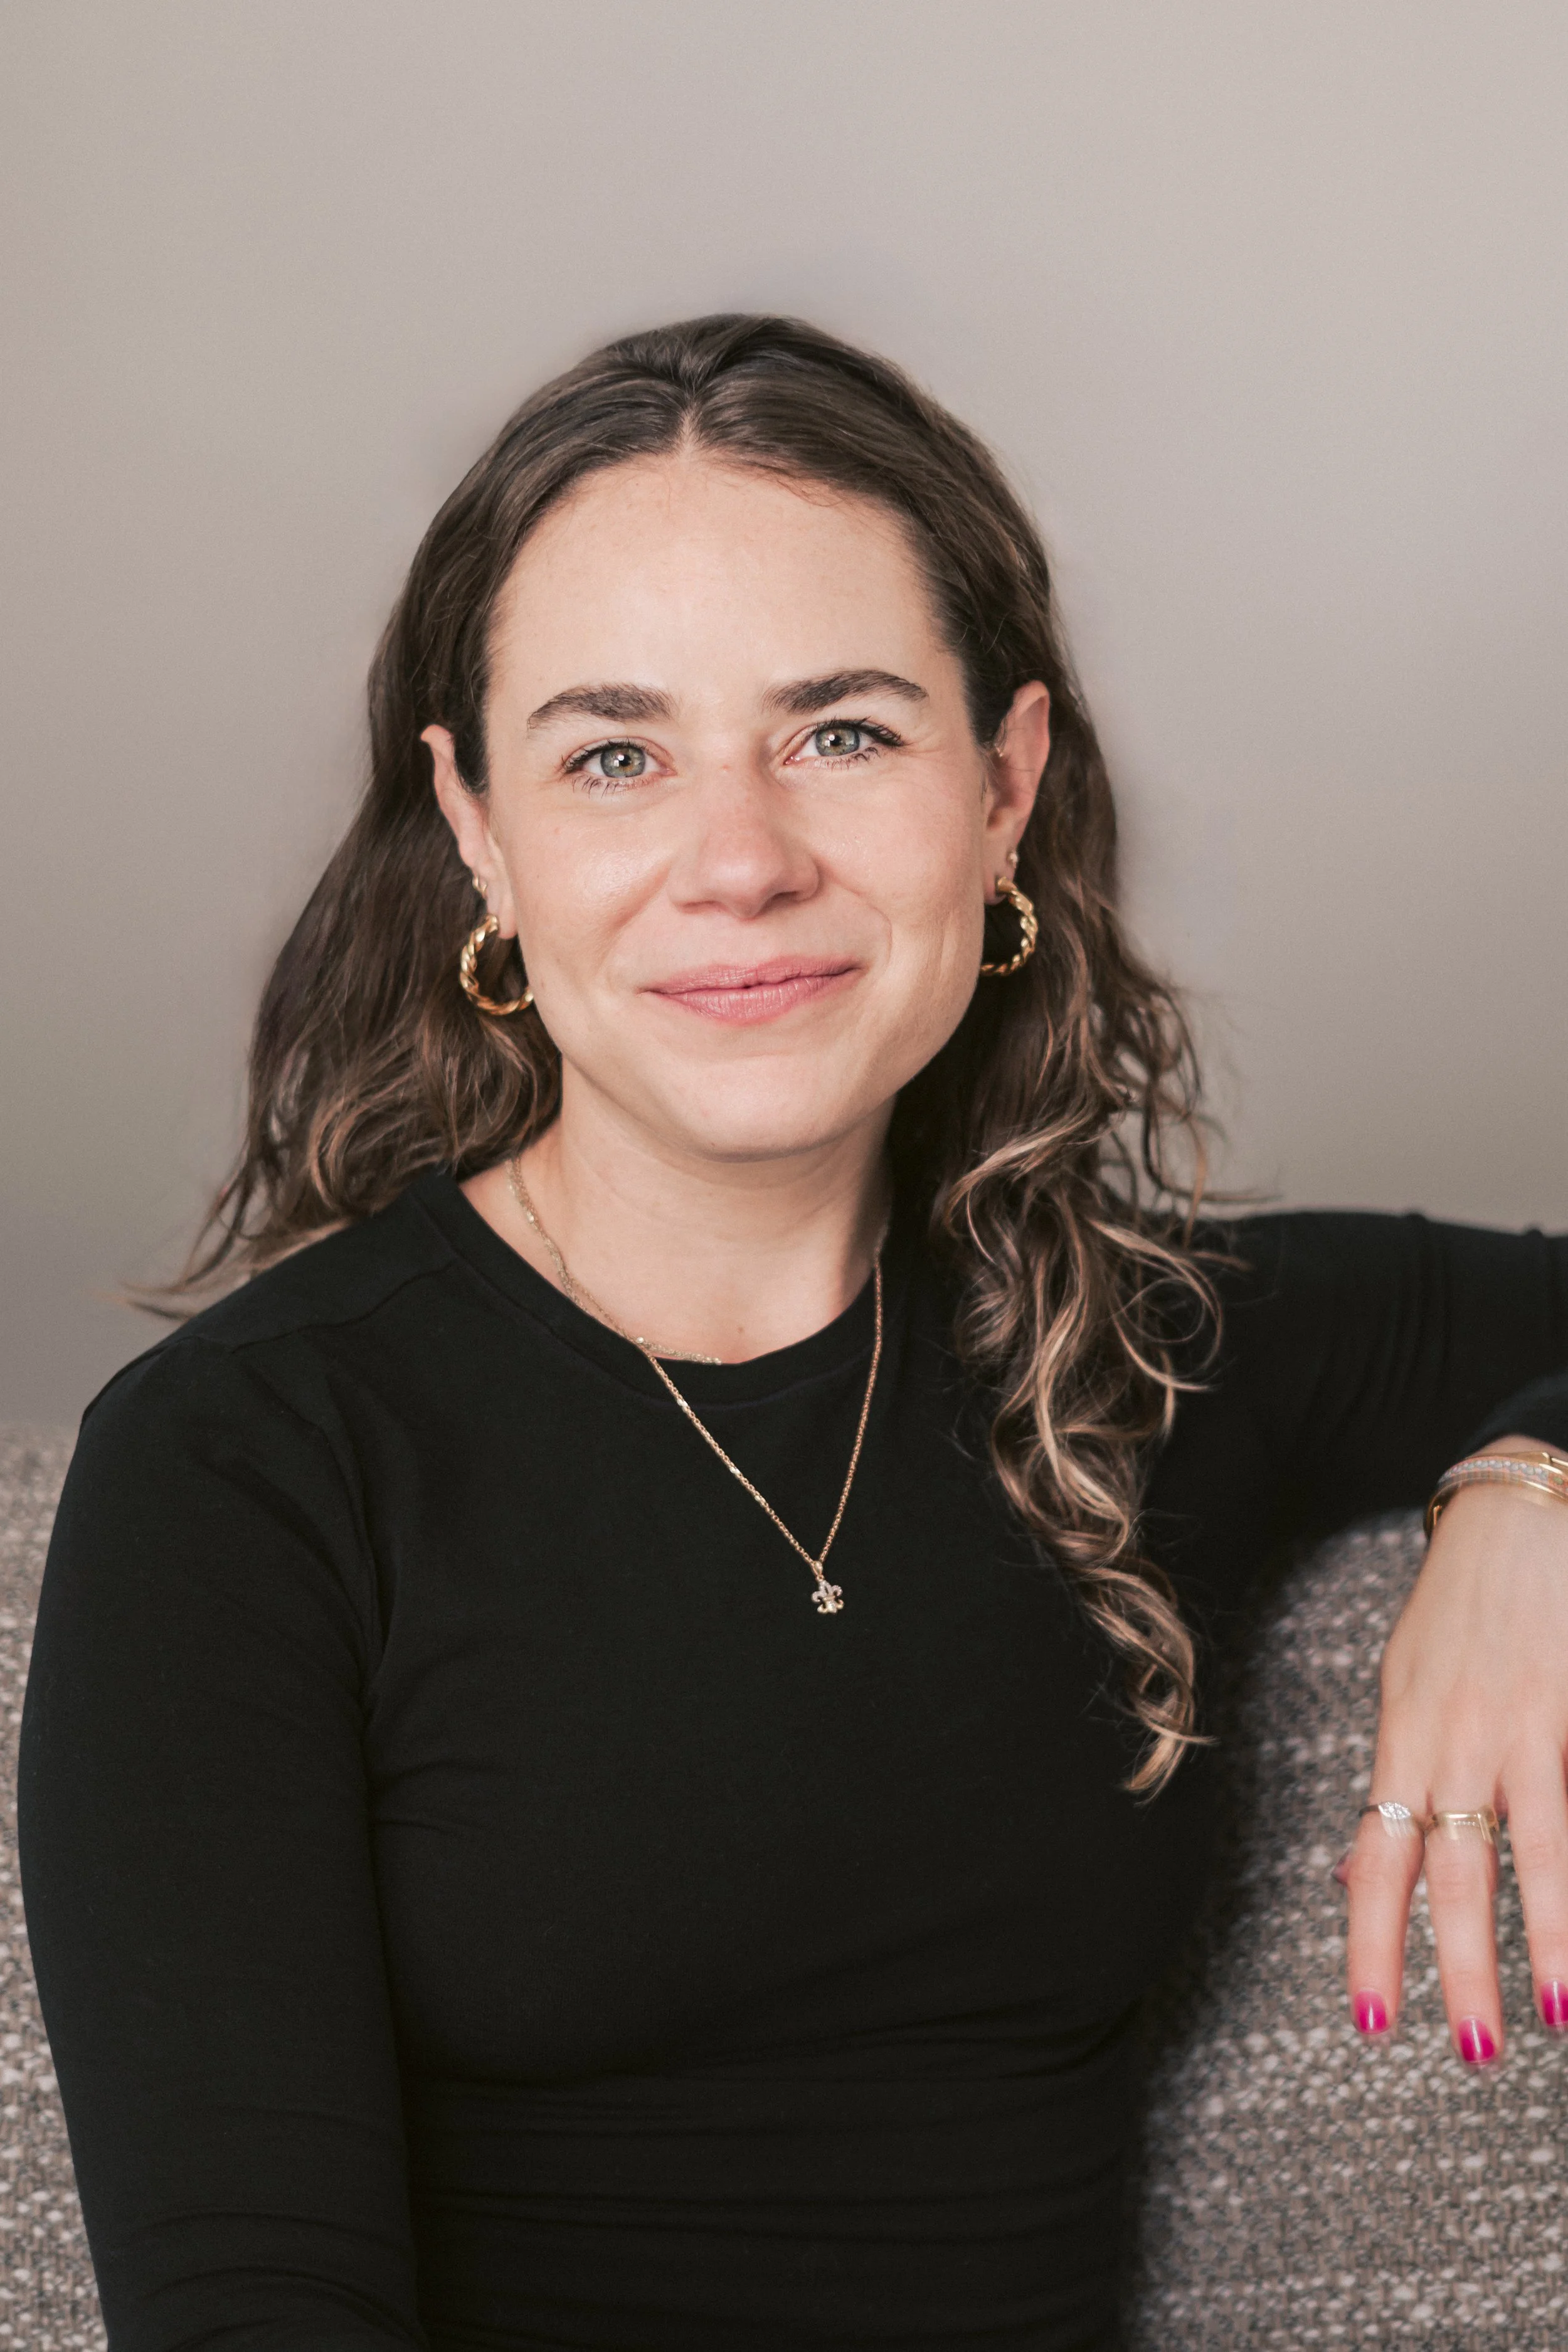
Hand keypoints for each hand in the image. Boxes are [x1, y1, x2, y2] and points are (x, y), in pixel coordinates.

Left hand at [1343, 1439, 1567, 2064]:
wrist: (1520, 1509)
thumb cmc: (1463, 1605)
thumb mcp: (1405, 1685)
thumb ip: (1393, 1780)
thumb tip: (1356, 1870)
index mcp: (1403, 1731)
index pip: (1377, 1853)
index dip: (1371, 1937)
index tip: (1372, 2014)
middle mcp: (1453, 1734)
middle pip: (1447, 1868)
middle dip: (1456, 1965)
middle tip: (1469, 2049)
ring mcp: (1519, 1724)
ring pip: (1528, 1849)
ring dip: (1541, 1939)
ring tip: (1554, 2014)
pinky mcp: (1566, 1711)